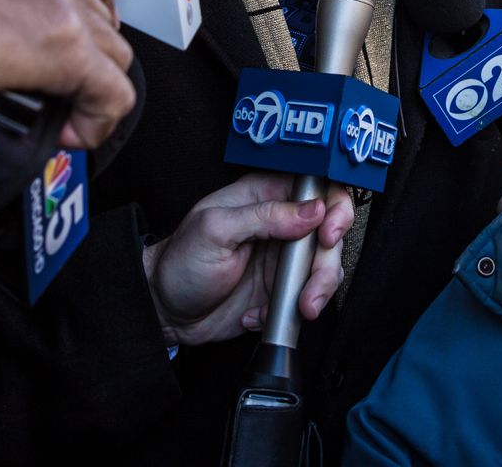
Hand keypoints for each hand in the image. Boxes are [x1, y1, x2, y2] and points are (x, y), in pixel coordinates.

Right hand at [0, 0, 135, 149]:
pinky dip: (98, 122)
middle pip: (97, 12)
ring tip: (56, 116)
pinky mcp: (59, 46)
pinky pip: (112, 93)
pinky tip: (69, 135)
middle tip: (52, 92)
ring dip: (90, 88)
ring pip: (112, 50)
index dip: (60, 23)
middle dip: (83, 56)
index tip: (33, 53)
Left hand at [141, 173, 355, 345]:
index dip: (334, 208)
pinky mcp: (283, 288)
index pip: (317, 187)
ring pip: (326, 266)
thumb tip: (313, 210)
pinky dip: (291, 309)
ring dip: (316, 291)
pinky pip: (308, 295)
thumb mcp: (215, 230)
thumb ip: (265, 216)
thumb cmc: (181, 263)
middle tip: (311, 287)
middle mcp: (281, 222)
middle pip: (331, 231)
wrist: (167, 312)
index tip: (328, 234)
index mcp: (265, 195)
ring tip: (296, 307)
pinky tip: (260, 313)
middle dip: (326, 263)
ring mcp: (284, 257)